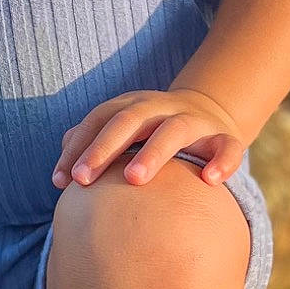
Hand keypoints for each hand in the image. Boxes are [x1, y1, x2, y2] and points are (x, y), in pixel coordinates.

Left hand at [51, 87, 246, 188]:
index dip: (79, 147)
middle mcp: (160, 108)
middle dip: (104, 148)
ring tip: (134, 179)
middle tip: (84, 179)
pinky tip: (211, 180)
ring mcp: (194, 121)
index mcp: (132, 107)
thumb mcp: (125, 132)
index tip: (61, 181)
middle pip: (129, 120)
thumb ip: (94, 144)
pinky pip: (227, 146)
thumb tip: (62, 172)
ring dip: (153, 152)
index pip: (99, 120)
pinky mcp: (224, 136)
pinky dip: (222, 161)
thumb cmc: (153, 132)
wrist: (209, 114)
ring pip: (174, 130)